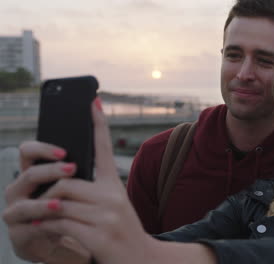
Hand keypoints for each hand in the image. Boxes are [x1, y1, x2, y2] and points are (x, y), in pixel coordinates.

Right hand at [2, 141, 89, 263]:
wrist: (67, 241)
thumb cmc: (71, 209)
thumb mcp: (78, 188)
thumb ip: (80, 172)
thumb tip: (98, 144)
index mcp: (33, 173)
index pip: (29, 153)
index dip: (43, 149)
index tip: (64, 151)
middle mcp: (20, 190)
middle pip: (29, 174)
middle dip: (51, 171)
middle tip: (72, 169)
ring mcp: (16, 212)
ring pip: (25, 203)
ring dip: (43, 203)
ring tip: (60, 203)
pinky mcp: (18, 234)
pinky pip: (28, 227)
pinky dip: (42, 226)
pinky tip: (53, 225)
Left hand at [24, 99, 154, 263]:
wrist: (141, 260)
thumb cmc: (119, 233)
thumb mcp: (110, 208)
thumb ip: (91, 193)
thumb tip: (61, 181)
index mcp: (114, 186)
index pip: (104, 149)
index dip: (98, 124)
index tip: (92, 101)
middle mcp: (113, 197)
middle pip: (66, 182)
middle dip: (45, 193)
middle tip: (33, 203)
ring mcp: (108, 216)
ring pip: (60, 203)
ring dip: (40, 212)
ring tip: (32, 219)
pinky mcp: (100, 235)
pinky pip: (61, 224)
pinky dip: (45, 227)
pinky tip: (40, 230)